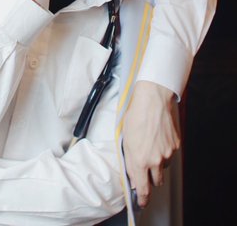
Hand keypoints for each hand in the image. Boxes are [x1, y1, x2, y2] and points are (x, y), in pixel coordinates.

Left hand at [123, 81, 180, 207]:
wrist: (153, 101)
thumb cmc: (136, 116)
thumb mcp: (125, 140)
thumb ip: (129, 161)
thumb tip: (133, 175)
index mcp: (139, 160)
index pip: (143, 188)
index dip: (143, 198)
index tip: (142, 201)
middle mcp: (155, 160)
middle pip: (156, 181)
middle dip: (151, 178)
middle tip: (146, 167)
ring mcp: (167, 154)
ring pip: (163, 167)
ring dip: (158, 163)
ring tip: (151, 146)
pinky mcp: (175, 146)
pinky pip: (170, 154)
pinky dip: (165, 150)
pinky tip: (159, 137)